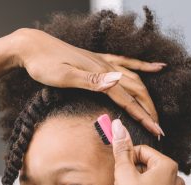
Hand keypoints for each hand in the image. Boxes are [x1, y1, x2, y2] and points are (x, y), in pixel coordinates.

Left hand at [12, 28, 165, 136]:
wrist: (32, 47)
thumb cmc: (43, 64)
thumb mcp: (64, 76)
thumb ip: (91, 81)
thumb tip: (117, 82)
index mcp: (100, 74)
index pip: (128, 100)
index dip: (143, 117)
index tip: (156, 132)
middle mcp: (106, 67)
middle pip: (136, 91)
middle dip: (149, 111)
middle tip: (158, 129)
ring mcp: (103, 62)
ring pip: (134, 79)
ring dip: (147, 97)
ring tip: (156, 112)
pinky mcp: (97, 60)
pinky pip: (126, 63)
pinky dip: (143, 66)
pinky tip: (156, 67)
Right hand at [110, 119, 184, 184]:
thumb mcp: (123, 173)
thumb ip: (122, 148)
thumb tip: (118, 125)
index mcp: (168, 166)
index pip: (143, 152)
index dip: (128, 160)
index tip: (121, 171)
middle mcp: (178, 180)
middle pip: (151, 168)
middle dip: (137, 174)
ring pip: (157, 184)